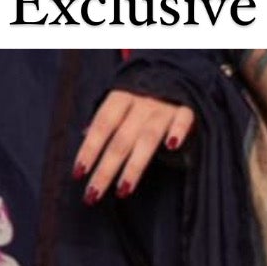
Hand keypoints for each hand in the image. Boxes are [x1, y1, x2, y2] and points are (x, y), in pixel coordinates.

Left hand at [72, 90, 196, 201]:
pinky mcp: (188, 108)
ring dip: (135, 165)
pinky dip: (178, 131)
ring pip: (148, 137)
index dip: (89, 149)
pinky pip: (183, 119)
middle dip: (106, 169)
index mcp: (121, 97)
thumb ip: (106, 119)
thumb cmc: (143, 93)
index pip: (101, 125)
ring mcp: (165, 105)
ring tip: (122, 190)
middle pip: (120, 139)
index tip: (78, 174)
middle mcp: (141, 101)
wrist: (179, 71)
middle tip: (93, 194)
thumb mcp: (122, 100)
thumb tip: (84, 135)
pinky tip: (172, 147)